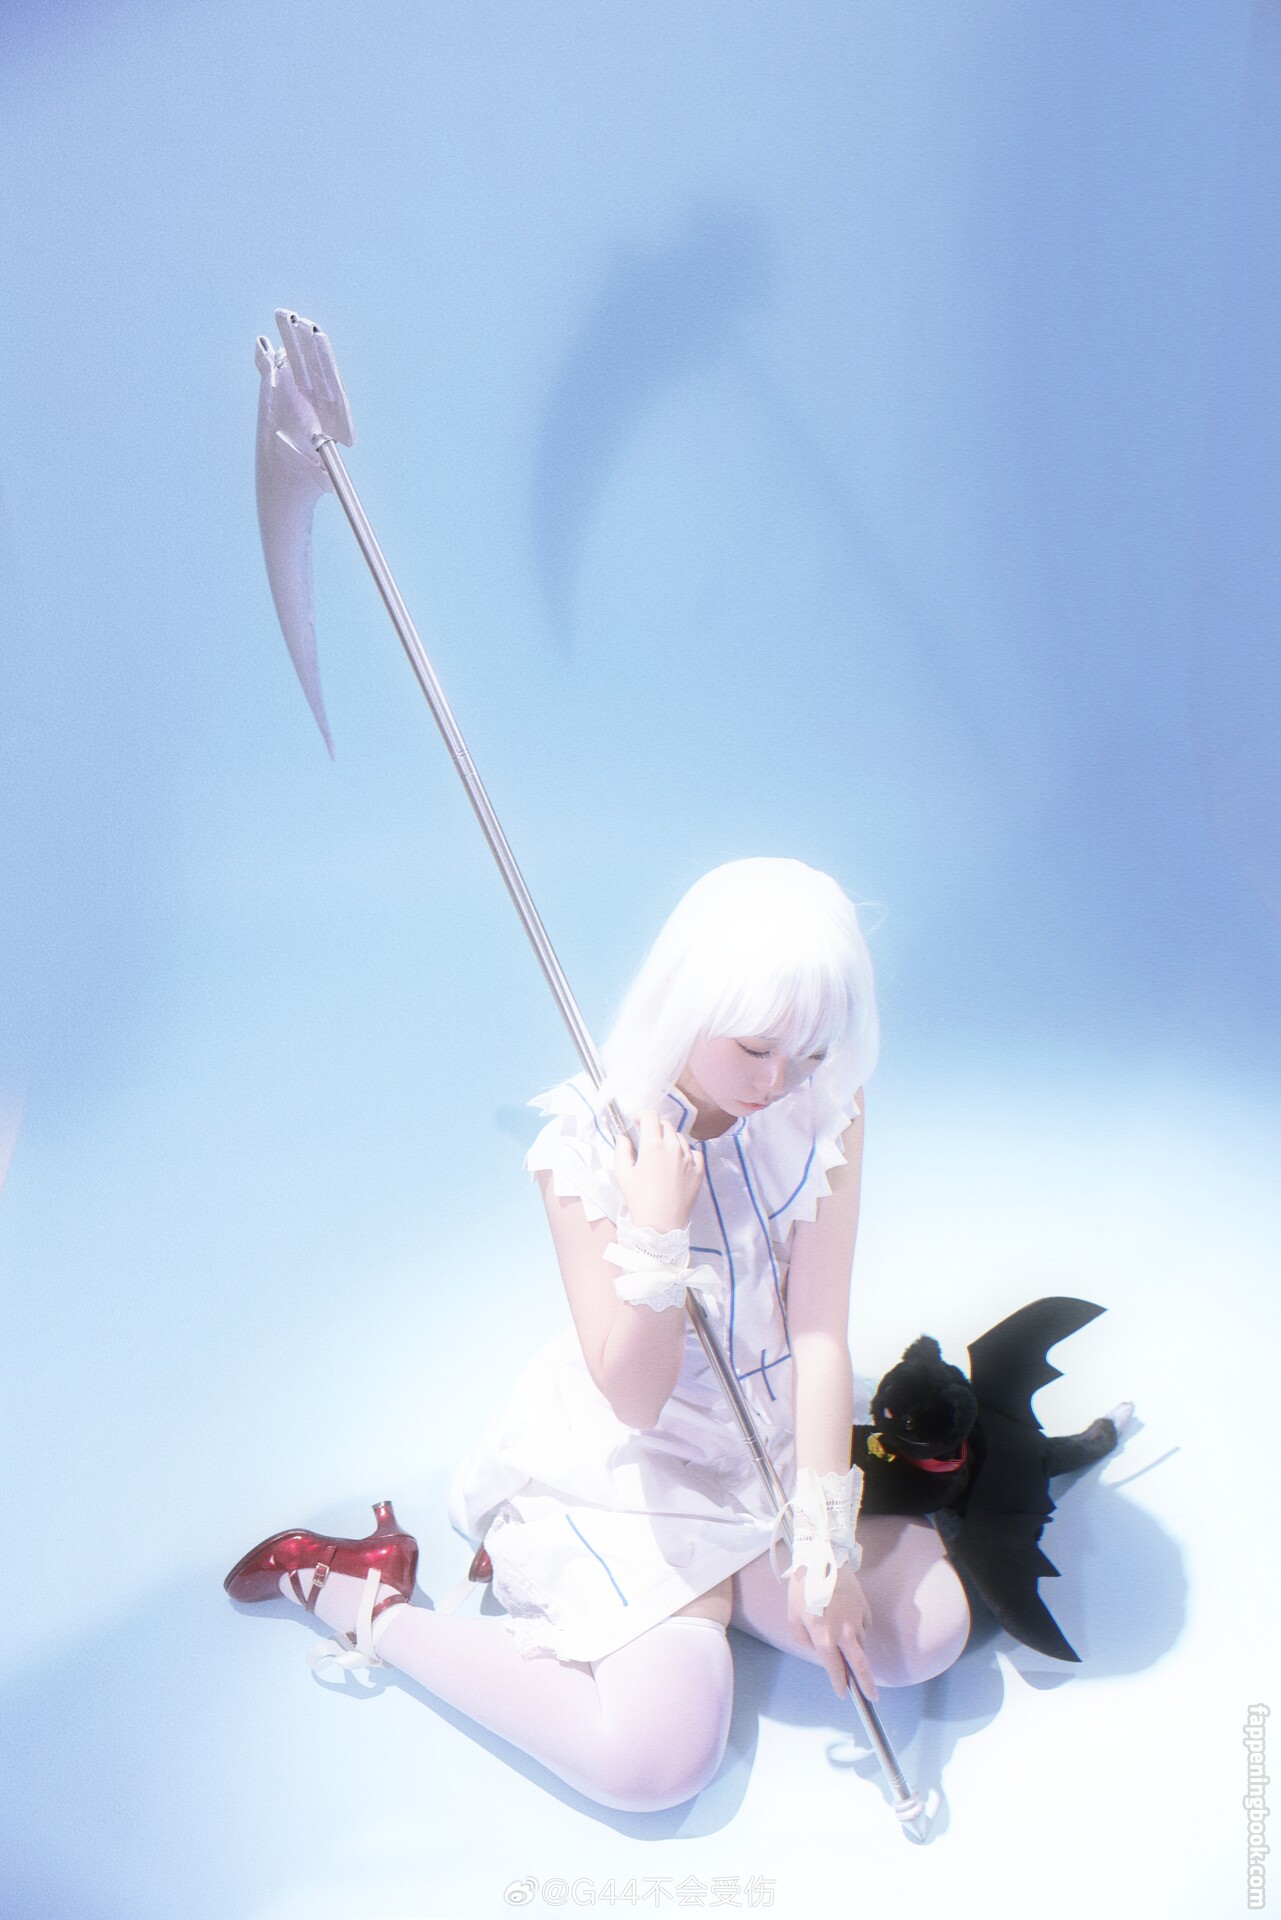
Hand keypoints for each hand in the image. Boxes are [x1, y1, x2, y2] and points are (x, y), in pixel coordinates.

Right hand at [613, 1110, 703, 1233]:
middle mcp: (673, 1147)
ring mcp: (689, 1158)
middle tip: (648, 1141)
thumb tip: (623, 1137)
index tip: (637, 1122)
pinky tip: (678, 1163)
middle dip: (655, 1128)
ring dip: (671, 1140)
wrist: (661, 1224)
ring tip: (663, 1155)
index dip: (642, 1115)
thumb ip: (621, 1150)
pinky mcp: (699, 1170)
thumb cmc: (639, 1199)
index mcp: (653, 1145)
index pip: (651, 1116)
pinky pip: (694, 1152)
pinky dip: (686, 1153)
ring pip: (680, 1138)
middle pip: (666, 1125)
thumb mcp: (623, 1174)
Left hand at [788, 1560, 876, 1701]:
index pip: (835, 1668)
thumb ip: (803, 1638)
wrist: (821, 1559)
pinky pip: (864, 1624)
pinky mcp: (864, 1607)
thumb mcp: (792, 1616)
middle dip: (867, 1684)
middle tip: (872, 1697)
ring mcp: (857, 1620)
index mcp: (824, 1637)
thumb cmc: (802, 1588)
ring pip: (860, 1642)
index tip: (844, 1694)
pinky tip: (848, 1617)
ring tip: (842, 1634)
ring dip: (854, 1646)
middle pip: (861, 1665)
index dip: (839, 1683)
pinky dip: (858, 1627)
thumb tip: (816, 1647)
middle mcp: (844, 1633)